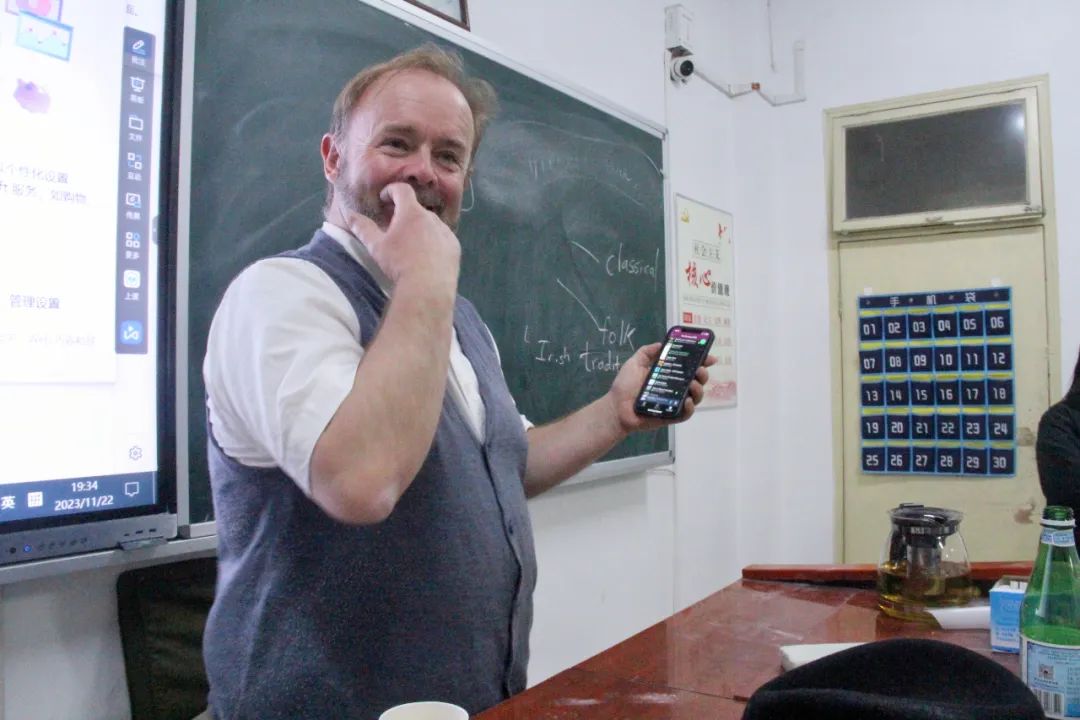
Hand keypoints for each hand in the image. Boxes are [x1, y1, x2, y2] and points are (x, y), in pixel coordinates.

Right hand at [343, 182, 459, 292]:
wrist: (428, 287)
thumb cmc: (399, 263)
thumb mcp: (376, 246)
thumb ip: (362, 228)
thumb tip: (350, 215)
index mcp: (411, 212)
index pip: (402, 190)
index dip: (391, 191)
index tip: (384, 199)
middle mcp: (432, 217)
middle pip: (416, 208)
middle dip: (405, 214)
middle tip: (394, 228)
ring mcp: (446, 232)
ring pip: (431, 224)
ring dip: (420, 228)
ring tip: (411, 245)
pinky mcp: (455, 247)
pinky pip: (443, 238)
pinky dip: (434, 242)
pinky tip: (427, 257)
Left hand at [606, 343, 716, 433]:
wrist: (616, 407)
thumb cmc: (625, 386)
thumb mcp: (634, 363)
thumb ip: (647, 352)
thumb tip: (662, 343)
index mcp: (668, 375)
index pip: (689, 367)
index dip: (701, 362)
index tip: (709, 357)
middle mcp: (674, 388)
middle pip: (697, 381)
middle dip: (703, 375)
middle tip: (699, 370)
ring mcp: (674, 403)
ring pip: (696, 397)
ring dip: (699, 389)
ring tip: (693, 384)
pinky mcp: (672, 416)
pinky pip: (686, 413)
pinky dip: (690, 408)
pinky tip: (686, 401)